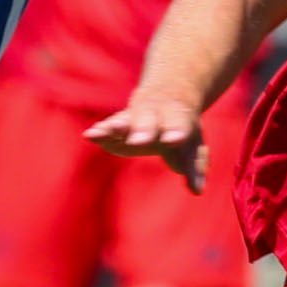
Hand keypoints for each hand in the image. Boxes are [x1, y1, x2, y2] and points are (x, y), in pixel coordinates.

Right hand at [83, 92, 207, 192]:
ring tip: (100, 133)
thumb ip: (194, 169)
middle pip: (149, 121)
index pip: (179, 125)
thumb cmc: (184, 131)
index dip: (176, 132)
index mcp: (179, 118)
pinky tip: (89, 135)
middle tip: (137, 141)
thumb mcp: (194, 149)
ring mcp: (136, 116)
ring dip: (114, 127)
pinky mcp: (118, 124)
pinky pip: (108, 126)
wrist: (169, 96)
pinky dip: (99, 131)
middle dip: (143, 130)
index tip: (173, 139)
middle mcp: (156, 114)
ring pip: (125, 120)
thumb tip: (197, 190)